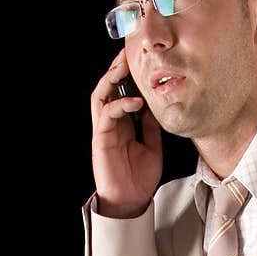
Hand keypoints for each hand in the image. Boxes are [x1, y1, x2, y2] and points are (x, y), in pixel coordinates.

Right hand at [90, 48, 162, 217]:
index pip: (121, 91)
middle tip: (128, 53)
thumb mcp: (153, 147)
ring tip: (125, 68)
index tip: (140, 59)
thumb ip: (151, 126)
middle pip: (108, 88)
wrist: (131, 202)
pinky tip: (137, 102)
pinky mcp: (101, 139)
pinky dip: (121, 105)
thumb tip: (155, 106)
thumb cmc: (139, 178)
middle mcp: (111, 123)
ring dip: (111, 79)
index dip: (127, 75)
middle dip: (116, 69)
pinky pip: (107, 115)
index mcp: (122, 123)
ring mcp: (104, 130)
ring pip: (101, 96)